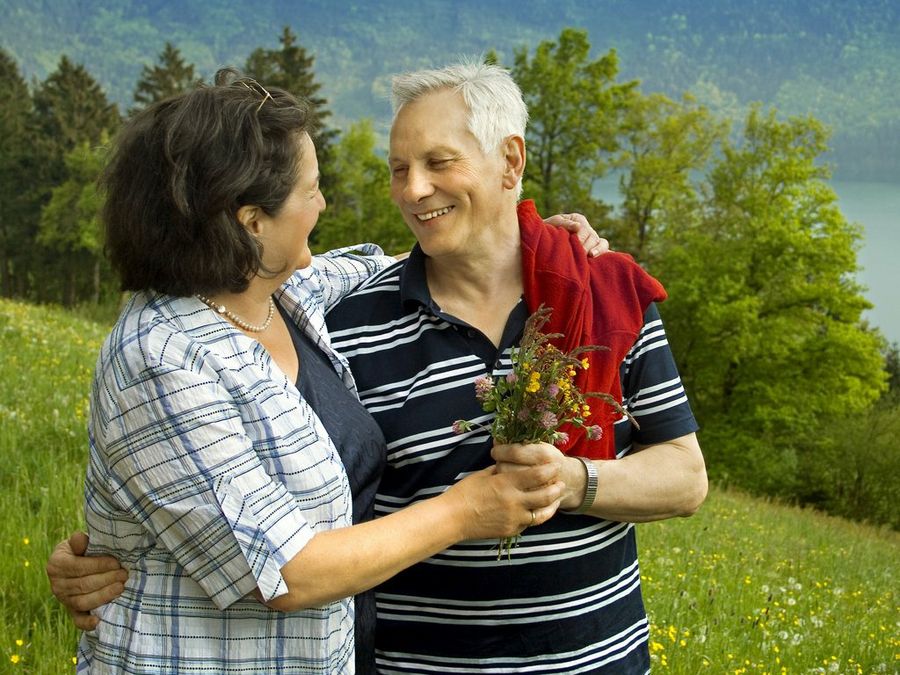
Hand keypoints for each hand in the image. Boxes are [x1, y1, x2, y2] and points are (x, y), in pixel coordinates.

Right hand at [46, 532, 127, 630]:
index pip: (78, 567)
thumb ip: (79, 541)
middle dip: (106, 580)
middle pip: (83, 585)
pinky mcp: (71, 611)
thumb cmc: (82, 550)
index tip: (116, 563)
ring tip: (121, 588)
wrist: (76, 562)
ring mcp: (64, 599)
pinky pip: (77, 619)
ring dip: (103, 596)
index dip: (99, 565)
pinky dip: (86, 623)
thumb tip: (79, 538)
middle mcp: (57, 584)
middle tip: (124, 575)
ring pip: (83, 601)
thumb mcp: (79, 542)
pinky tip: (98, 621)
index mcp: (57, 565)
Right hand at [449, 462, 563, 539]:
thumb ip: (501, 469)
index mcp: (506, 483)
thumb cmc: (464, 492)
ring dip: (552, 506)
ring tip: (555, 500)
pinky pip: (528, 523)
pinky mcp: (511, 530)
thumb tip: (511, 463)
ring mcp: (514, 518)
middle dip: (557, 488)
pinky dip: (535, 516)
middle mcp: (514, 501)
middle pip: (546, 495)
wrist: (453, 518)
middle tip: (561, 484)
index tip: (555, 465)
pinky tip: (537, 510)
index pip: (537, 475)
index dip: (549, 469)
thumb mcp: (483, 474)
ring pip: (542, 514)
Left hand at [493, 443, 587, 511]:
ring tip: (506, 473)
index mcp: (544, 455)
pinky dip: (511, 494)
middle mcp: (544, 473)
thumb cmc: (550, 460)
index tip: (496, 450)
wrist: (569, 480)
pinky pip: (517, 500)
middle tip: (500, 462)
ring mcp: (541, 492)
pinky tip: (512, 488)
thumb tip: (498, 439)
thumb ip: (521, 442)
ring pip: (510, 485)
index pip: (515, 452)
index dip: (501, 450)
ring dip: (503, 478)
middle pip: (508, 468)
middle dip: (500, 463)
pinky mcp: (539, 506)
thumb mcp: (541, 445)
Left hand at [543, 213, 609, 257]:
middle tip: (579, 254)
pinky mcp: (594, 250)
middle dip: (587, 246)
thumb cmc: (546, 232)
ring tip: (591, 256)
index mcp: (578, 220)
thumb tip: (578, 226)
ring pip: (602, 243)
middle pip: (593, 237)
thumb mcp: (552, 224)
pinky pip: (604, 250)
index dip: (580, 237)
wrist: (541, 243)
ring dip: (598, 250)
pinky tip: (597, 260)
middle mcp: (587, 229)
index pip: (584, 228)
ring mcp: (592, 240)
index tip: (574, 244)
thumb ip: (564, 223)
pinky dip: (603, 253)